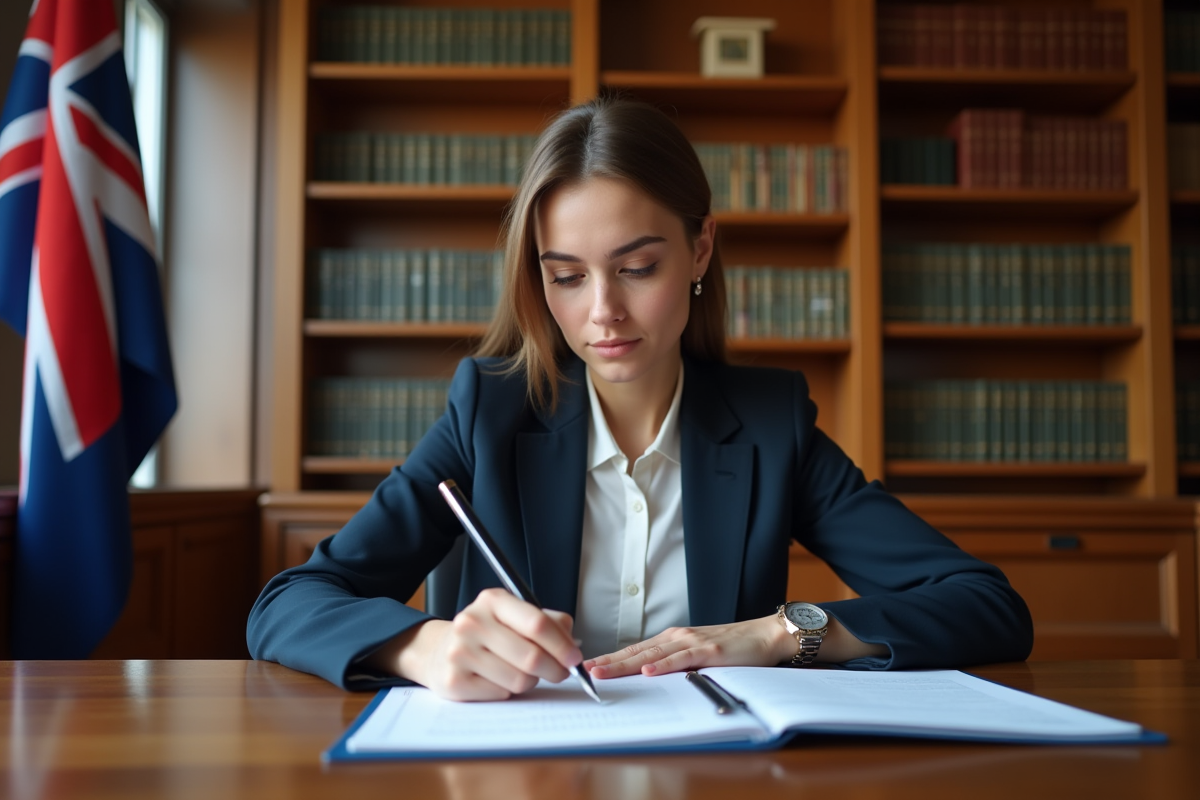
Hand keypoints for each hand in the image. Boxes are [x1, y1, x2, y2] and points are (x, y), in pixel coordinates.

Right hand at [392, 588, 582, 700]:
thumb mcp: (514, 615)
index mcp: (492, 601)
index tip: (575, 658)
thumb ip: (548, 622)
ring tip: (522, 672)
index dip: (562, 645)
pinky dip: (509, 691)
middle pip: (531, 656)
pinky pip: (501, 694)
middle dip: (556, 669)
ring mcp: (460, 652)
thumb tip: (572, 643)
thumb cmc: (488, 633)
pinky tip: (499, 680)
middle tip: (561, 673)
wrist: (440, 651)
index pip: (537, 624)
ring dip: (530, 681)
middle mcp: (472, 622)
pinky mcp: (454, 681)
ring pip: (519, 679)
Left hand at [582, 616, 792, 679]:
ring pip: (651, 654)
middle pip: (636, 651)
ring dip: (625, 664)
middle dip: (608, 662)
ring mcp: (692, 642)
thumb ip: (676, 664)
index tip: (589, 668)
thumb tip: (651, 678)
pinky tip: (647, 671)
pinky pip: (681, 659)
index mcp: (673, 639)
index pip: (635, 650)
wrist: (765, 635)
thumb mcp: (698, 655)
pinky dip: (663, 665)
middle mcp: (677, 637)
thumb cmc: (734, 647)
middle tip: (584, 671)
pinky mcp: (709, 651)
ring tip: (604, 672)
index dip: (611, 659)